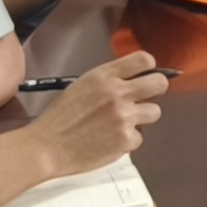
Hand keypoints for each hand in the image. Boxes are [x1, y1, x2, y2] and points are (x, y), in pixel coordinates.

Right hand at [30, 49, 168, 174]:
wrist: (47, 147)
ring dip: (142, 118)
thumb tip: (133, 81)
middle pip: (160, 83)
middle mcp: (117, 93)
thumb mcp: (81, 86)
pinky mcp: (126, 139)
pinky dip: (128, 141)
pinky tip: (110, 141)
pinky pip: (140, 137)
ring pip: (155, 111)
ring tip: (122, 123)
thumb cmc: (60, 118)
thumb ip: (108, 81)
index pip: (143, 60)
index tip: (145, 76)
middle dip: (155, 90)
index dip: (149, 68)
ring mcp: (124, 116)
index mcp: (103, 76)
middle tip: (144, 99)